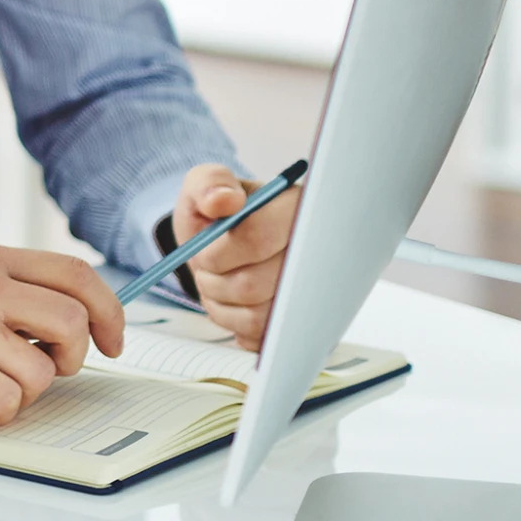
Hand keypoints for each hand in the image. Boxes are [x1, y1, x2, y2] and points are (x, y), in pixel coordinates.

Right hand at [0, 243, 121, 424]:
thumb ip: (8, 295)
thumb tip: (77, 326)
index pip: (74, 273)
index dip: (108, 311)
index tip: (112, 341)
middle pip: (71, 322)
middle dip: (72, 361)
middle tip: (46, 372)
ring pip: (40, 373)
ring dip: (22, 395)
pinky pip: (6, 401)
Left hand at [163, 164, 301, 347]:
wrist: (231, 243)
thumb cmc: (222, 214)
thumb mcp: (209, 185)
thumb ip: (210, 183)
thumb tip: (224, 200)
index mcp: (296, 210)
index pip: (257, 237)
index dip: (218, 252)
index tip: (203, 252)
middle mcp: (316, 252)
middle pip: (254, 284)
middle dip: (215, 281)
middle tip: (206, 269)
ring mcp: (315, 292)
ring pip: (257, 316)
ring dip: (221, 304)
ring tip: (218, 283)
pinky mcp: (304, 323)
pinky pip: (262, 337)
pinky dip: (235, 323)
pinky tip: (235, 302)